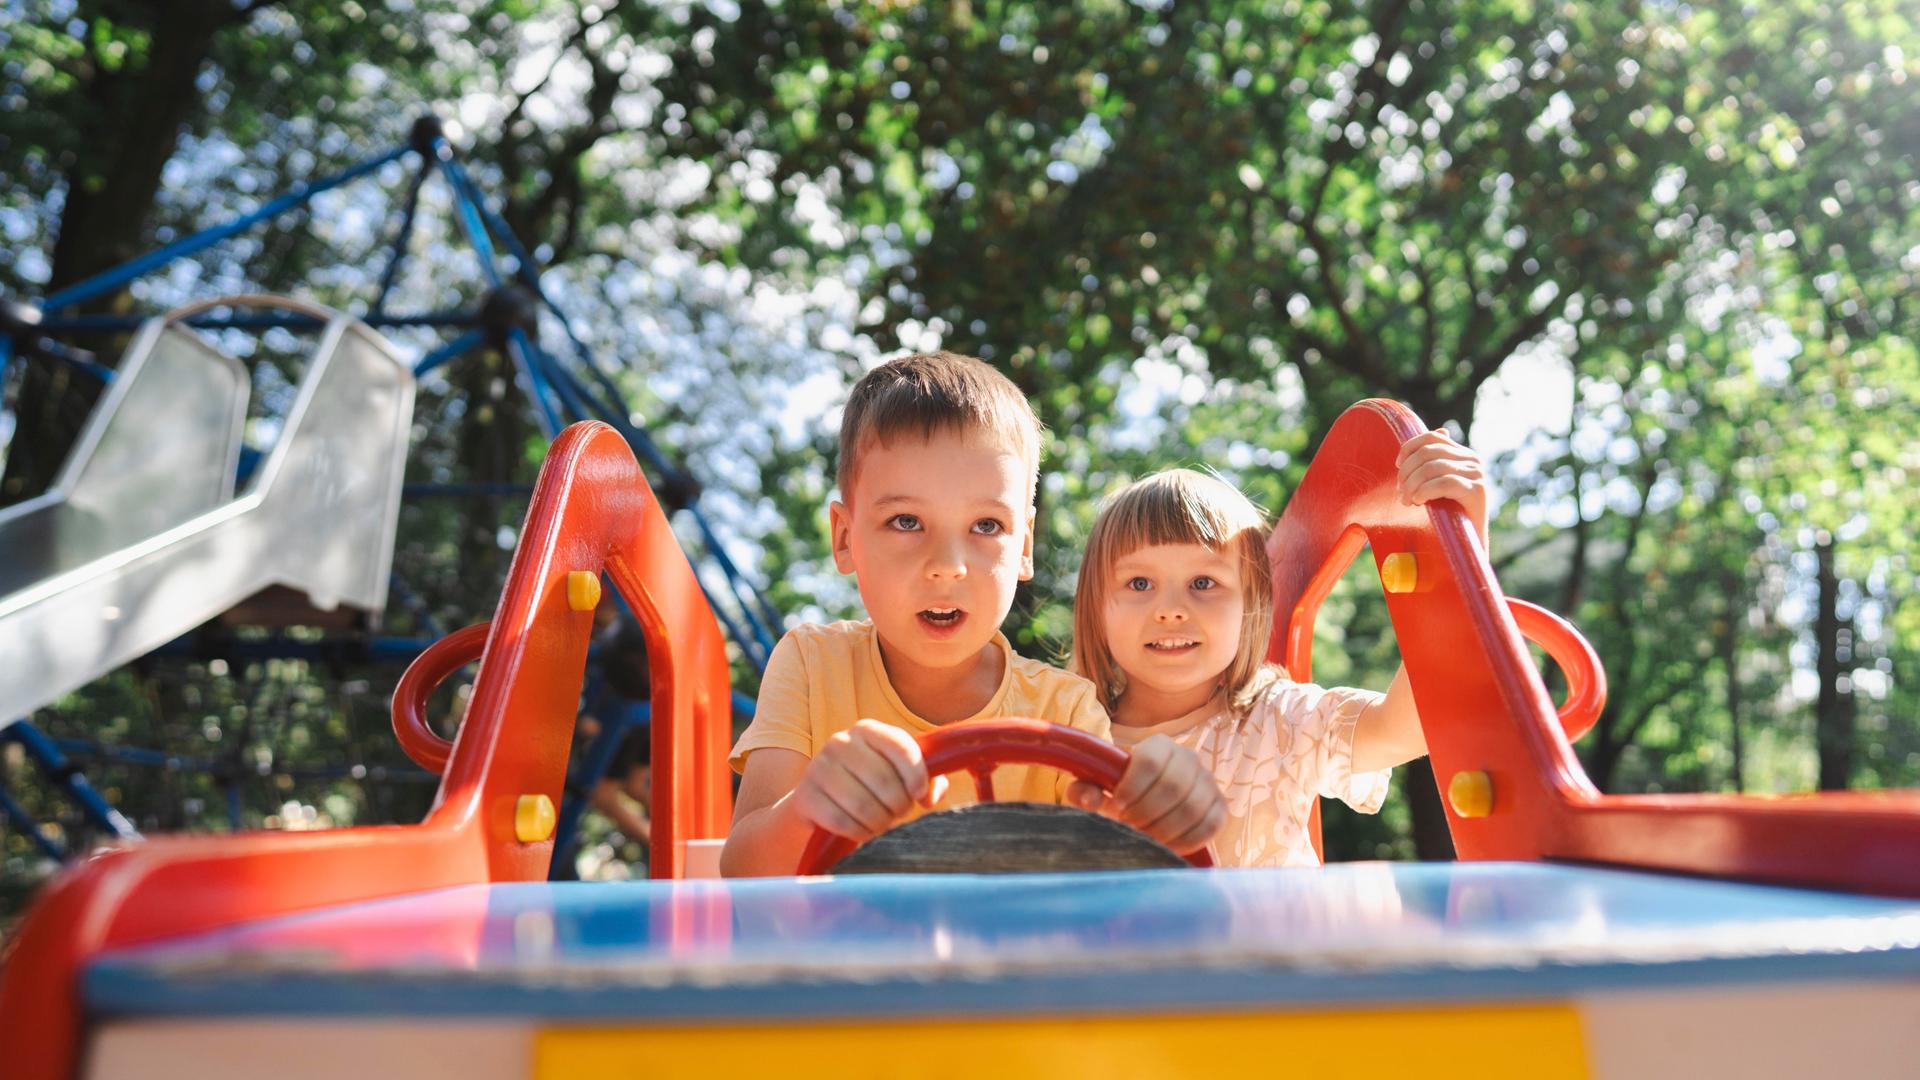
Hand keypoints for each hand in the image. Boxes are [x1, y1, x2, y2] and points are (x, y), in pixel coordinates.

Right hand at [790, 719, 948, 842]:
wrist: (818, 802)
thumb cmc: (868, 787)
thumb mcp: (898, 776)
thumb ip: (927, 781)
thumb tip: (929, 796)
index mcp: (868, 730)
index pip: (902, 748)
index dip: (917, 776)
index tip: (919, 795)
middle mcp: (840, 742)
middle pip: (884, 781)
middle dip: (898, 806)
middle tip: (897, 813)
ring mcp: (819, 767)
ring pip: (863, 805)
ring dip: (879, 823)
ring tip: (881, 823)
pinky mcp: (805, 796)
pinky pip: (842, 822)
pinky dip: (858, 832)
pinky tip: (861, 830)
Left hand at [1066, 735, 1223, 854]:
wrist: (1150, 805)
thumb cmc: (1121, 795)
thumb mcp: (1098, 789)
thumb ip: (1085, 789)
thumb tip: (1086, 798)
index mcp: (1159, 745)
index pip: (1151, 761)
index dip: (1133, 787)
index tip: (1116, 806)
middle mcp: (1189, 758)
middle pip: (1173, 787)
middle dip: (1146, 813)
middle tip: (1130, 826)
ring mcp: (1209, 782)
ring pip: (1192, 808)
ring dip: (1164, 829)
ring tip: (1145, 836)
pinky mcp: (1220, 807)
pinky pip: (1210, 825)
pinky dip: (1186, 840)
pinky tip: (1166, 844)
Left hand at [1395, 429, 1489, 541]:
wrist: (1467, 543)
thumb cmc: (1448, 514)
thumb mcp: (1438, 483)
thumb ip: (1435, 461)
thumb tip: (1441, 429)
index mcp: (1462, 454)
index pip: (1431, 437)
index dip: (1409, 448)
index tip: (1397, 466)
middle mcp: (1473, 460)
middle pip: (1428, 453)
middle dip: (1407, 472)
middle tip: (1402, 492)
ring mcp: (1477, 475)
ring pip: (1433, 467)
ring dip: (1413, 485)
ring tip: (1408, 501)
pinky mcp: (1477, 491)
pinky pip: (1444, 483)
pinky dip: (1425, 491)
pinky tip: (1420, 502)